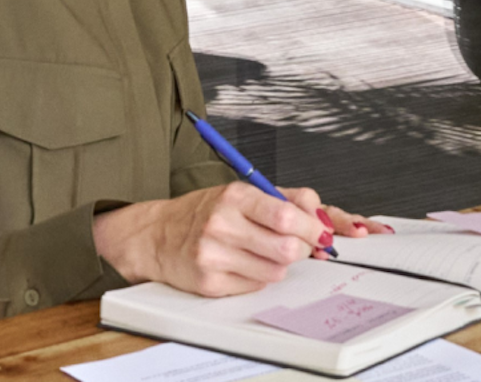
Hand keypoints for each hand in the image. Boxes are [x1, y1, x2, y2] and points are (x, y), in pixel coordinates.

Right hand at [91, 182, 332, 295]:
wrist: (156, 236)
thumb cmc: (205, 213)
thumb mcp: (243, 193)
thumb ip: (288, 200)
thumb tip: (325, 220)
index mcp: (235, 197)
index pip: (286, 215)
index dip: (313, 228)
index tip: (321, 233)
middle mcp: (221, 224)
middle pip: (287, 248)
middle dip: (302, 249)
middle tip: (297, 245)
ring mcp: (213, 256)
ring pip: (276, 271)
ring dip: (279, 265)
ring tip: (263, 253)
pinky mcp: (210, 283)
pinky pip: (256, 286)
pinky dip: (258, 277)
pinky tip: (243, 264)